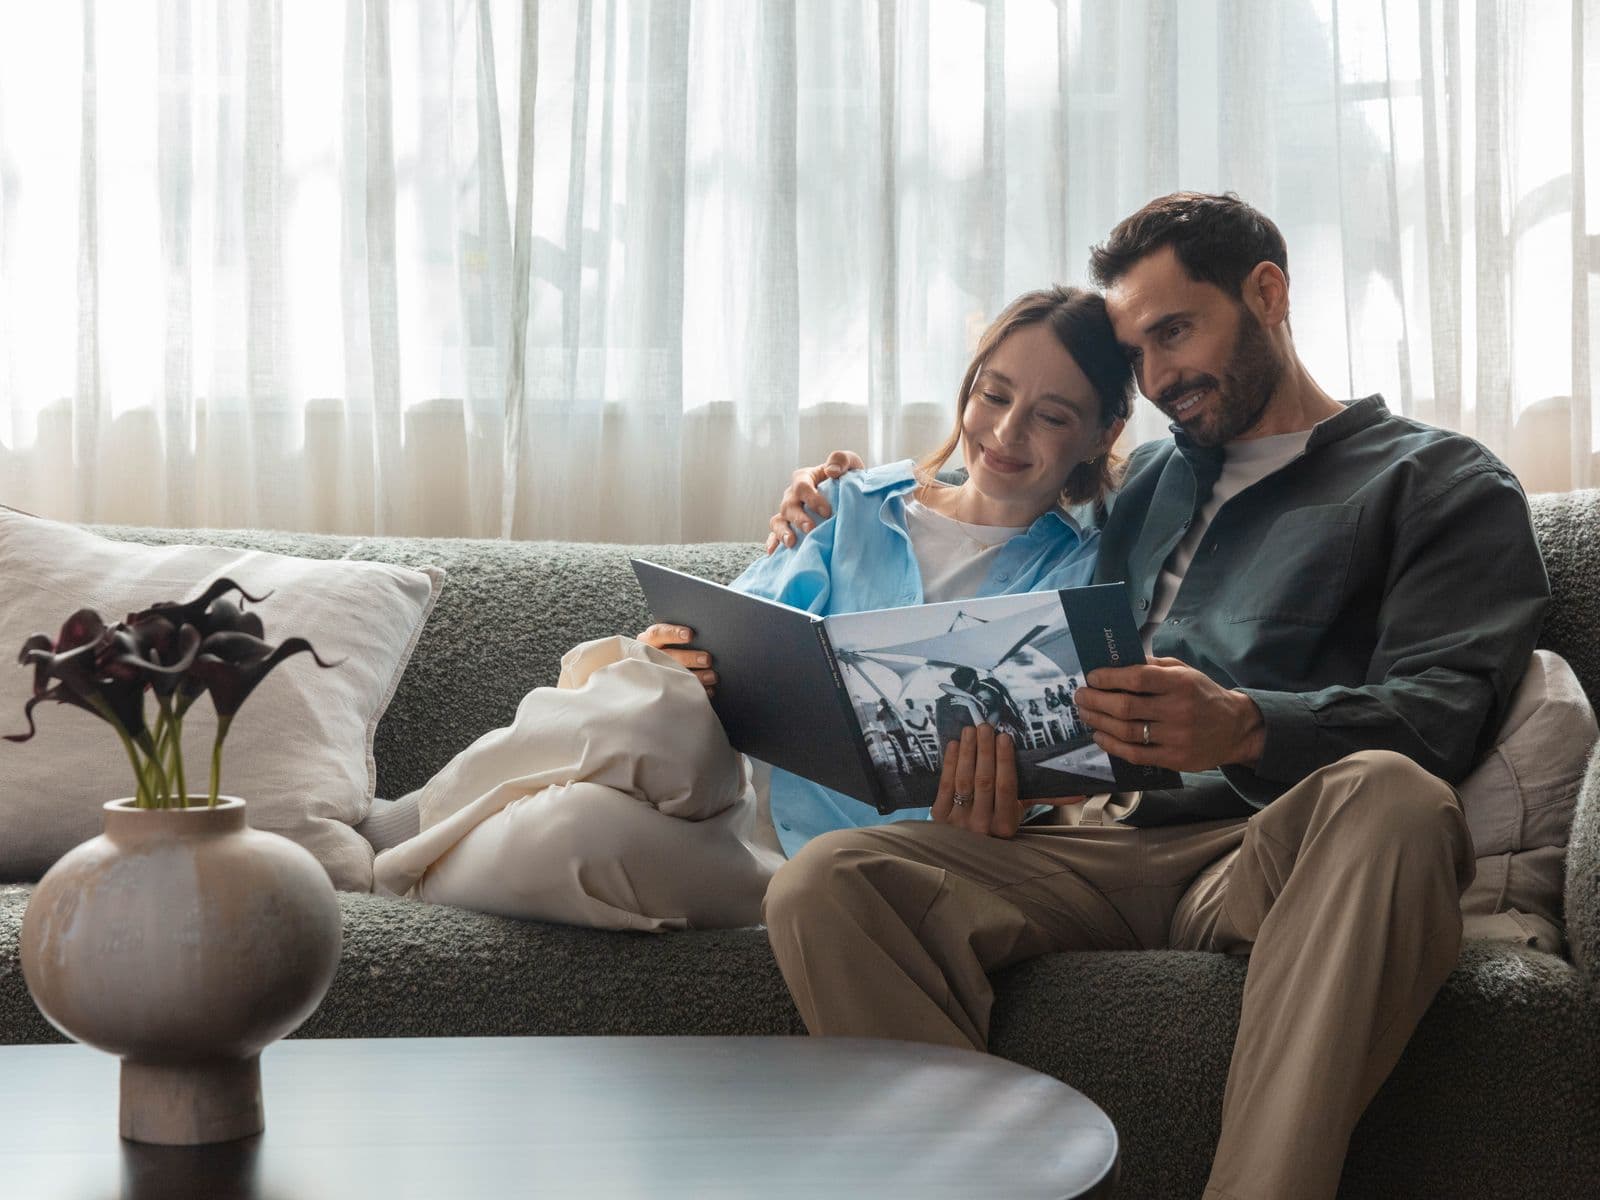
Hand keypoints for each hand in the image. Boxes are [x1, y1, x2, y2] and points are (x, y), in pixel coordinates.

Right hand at [636, 624, 716, 696]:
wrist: (651, 670)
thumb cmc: (667, 648)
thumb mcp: (666, 640)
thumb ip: (680, 636)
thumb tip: (705, 633)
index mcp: (649, 640)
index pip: (657, 634)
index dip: (673, 633)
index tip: (690, 635)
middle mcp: (649, 656)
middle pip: (668, 655)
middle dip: (689, 658)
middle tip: (707, 659)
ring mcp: (655, 673)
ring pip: (674, 675)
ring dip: (696, 676)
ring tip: (712, 676)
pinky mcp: (662, 688)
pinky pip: (678, 692)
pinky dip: (695, 691)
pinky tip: (708, 689)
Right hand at [764, 450, 865, 553]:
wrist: (851, 496)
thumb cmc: (848, 478)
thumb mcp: (850, 463)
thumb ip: (841, 459)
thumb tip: (831, 471)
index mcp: (805, 478)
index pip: (802, 486)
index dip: (812, 498)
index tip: (827, 512)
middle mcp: (793, 496)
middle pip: (788, 506)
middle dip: (798, 518)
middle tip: (811, 529)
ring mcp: (788, 513)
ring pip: (778, 521)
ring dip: (783, 532)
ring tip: (791, 543)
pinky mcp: (789, 527)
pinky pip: (775, 535)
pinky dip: (773, 542)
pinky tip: (775, 552)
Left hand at [930, 724, 1085, 837]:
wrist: (965, 843)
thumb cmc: (998, 819)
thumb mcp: (1020, 811)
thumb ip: (1045, 798)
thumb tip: (1081, 793)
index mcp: (1006, 825)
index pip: (1006, 788)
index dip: (1004, 761)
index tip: (1005, 737)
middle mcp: (982, 827)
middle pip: (984, 781)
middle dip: (985, 750)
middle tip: (985, 727)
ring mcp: (957, 822)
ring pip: (964, 780)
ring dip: (967, 752)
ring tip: (970, 731)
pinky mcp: (938, 816)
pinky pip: (945, 785)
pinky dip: (950, 763)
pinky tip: (954, 745)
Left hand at [1074, 657, 1264, 771]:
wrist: (1235, 728)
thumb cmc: (1203, 695)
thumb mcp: (1185, 671)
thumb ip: (1153, 666)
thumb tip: (1117, 663)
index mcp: (1181, 683)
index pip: (1137, 678)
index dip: (1109, 677)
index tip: (1092, 677)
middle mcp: (1178, 710)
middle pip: (1125, 707)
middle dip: (1096, 700)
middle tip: (1080, 696)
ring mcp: (1176, 737)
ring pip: (1126, 731)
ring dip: (1099, 722)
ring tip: (1086, 713)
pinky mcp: (1174, 759)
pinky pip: (1135, 754)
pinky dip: (1112, 745)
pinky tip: (1100, 735)